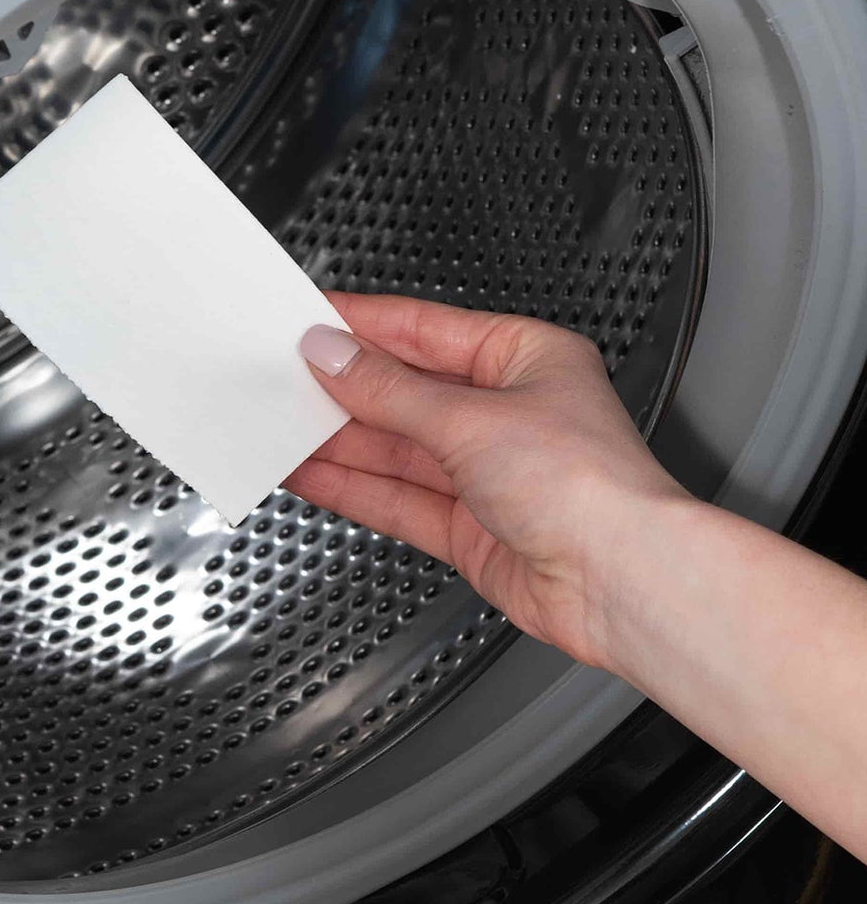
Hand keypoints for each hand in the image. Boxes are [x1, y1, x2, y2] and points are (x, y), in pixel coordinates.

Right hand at [288, 292, 688, 670]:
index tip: (307, 320)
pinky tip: (310, 472)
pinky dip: (350, 486)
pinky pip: (396, 498)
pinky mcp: (470, 528)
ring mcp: (488, 473)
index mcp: (527, 358)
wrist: (624, 583)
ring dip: (338, 439)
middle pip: (405, 390)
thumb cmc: (592, 486)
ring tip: (280, 424)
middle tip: (280, 374)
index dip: (362, 326)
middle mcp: (508, 412)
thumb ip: (389, 391)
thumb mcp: (472, 418)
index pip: (426, 330)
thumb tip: (334, 357)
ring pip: (395, 447)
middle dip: (343, 387)